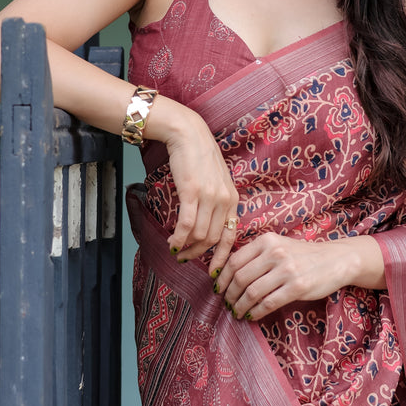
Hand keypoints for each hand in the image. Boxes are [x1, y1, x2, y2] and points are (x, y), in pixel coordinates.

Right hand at [163, 109, 238, 263]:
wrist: (187, 134)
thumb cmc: (199, 158)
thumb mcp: (216, 181)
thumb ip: (217, 202)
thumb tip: (207, 227)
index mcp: (233, 199)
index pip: (231, 236)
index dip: (222, 257)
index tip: (213, 271)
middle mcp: (224, 200)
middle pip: (212, 239)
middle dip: (198, 254)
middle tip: (184, 258)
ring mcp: (209, 196)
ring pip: (199, 235)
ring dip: (185, 247)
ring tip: (174, 248)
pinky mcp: (192, 192)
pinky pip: (186, 224)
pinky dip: (178, 238)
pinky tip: (171, 241)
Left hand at [211, 234, 385, 321]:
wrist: (336, 259)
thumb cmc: (303, 254)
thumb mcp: (278, 245)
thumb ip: (256, 255)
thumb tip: (226, 274)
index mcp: (266, 240)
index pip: (234, 260)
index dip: (222, 278)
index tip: (218, 289)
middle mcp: (275, 253)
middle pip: (240, 278)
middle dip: (229, 295)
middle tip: (227, 304)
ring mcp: (287, 270)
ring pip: (251, 292)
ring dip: (240, 306)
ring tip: (237, 312)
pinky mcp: (297, 287)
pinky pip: (268, 303)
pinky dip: (256, 312)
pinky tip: (252, 316)